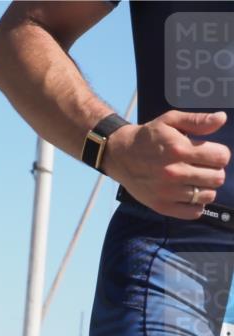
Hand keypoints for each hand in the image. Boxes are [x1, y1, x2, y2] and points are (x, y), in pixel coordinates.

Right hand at [103, 110, 229, 219]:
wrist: (119, 155)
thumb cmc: (147, 137)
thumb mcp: (170, 120)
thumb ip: (197, 120)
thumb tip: (221, 119)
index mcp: (179, 149)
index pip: (221, 157)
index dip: (219, 154)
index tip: (209, 154)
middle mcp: (174, 172)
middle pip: (217, 178)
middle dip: (214, 171)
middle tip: (202, 167)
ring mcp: (167, 191)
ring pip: (208, 195)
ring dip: (206, 188)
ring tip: (195, 180)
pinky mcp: (161, 205)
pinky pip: (193, 212)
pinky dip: (196, 205)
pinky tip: (189, 194)